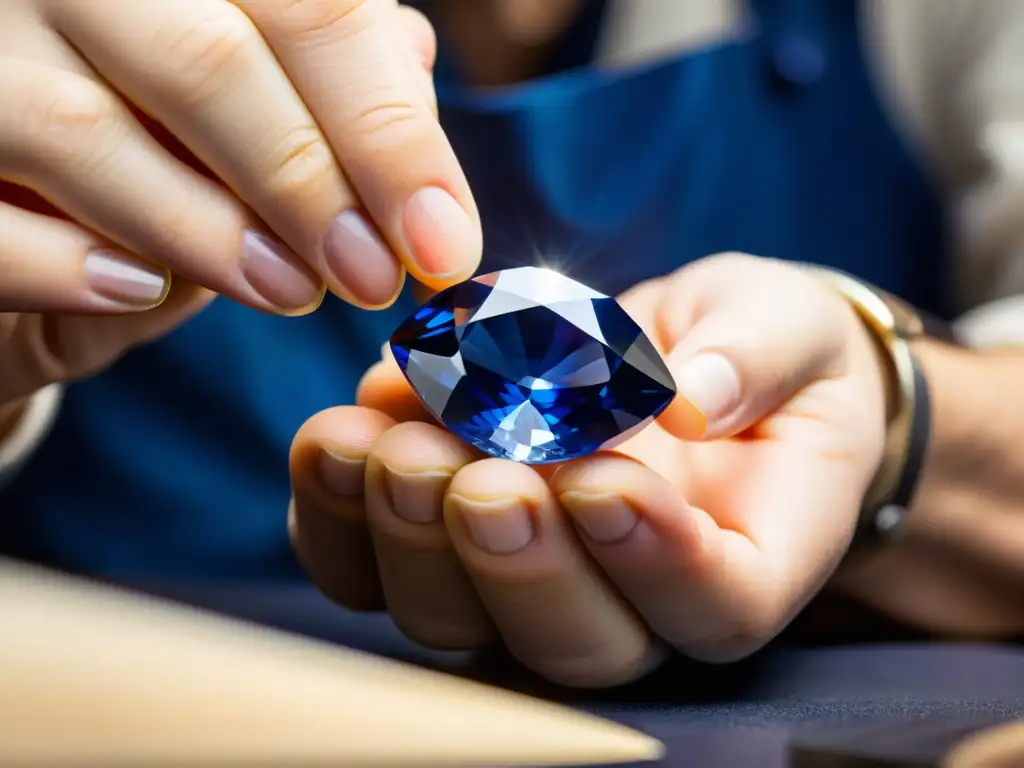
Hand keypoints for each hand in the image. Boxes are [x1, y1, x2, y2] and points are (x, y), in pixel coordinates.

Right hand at [0, 0, 479, 406]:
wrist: (35, 203)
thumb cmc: (165, 143)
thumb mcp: (260, 108)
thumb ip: (329, 84)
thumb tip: (412, 70)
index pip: (312, 8)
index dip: (390, 133)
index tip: (444, 241)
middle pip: (208, 59)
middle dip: (309, 185)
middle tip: (370, 277)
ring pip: (83, 128)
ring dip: (207, 230)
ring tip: (288, 293)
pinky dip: (65, 264)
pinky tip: (138, 290)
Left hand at [289, 254, 888, 686]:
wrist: (687, 357)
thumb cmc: (763, 352)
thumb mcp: (787, 328)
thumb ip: (755, 357)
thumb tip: (692, 399)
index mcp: (742, 561)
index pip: (712, 606)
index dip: (656, 561)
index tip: (606, 479)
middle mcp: (631, 600)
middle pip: (573, 642)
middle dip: (517, 562)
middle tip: (483, 475)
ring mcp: (528, 580)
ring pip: (460, 620)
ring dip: (411, 540)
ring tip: (394, 446)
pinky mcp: (446, 545)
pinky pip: (375, 567)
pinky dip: (339, 513)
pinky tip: (336, 436)